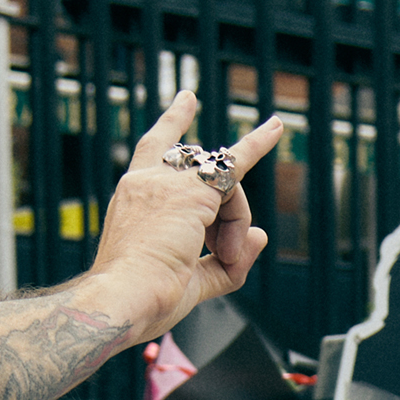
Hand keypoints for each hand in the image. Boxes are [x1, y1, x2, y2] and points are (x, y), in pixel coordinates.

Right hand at [88, 91, 284, 337]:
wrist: (123, 300)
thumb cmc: (144, 300)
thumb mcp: (190, 282)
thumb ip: (227, 261)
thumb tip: (260, 236)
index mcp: (133, 199)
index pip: (153, 150)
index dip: (172, 123)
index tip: (187, 99)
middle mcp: (144, 182)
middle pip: (199, 166)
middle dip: (229, 184)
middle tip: (245, 192)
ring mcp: (165, 183)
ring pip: (223, 184)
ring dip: (234, 221)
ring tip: (223, 256)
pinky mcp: (189, 192)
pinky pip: (235, 172)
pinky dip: (258, 152)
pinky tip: (276, 129)